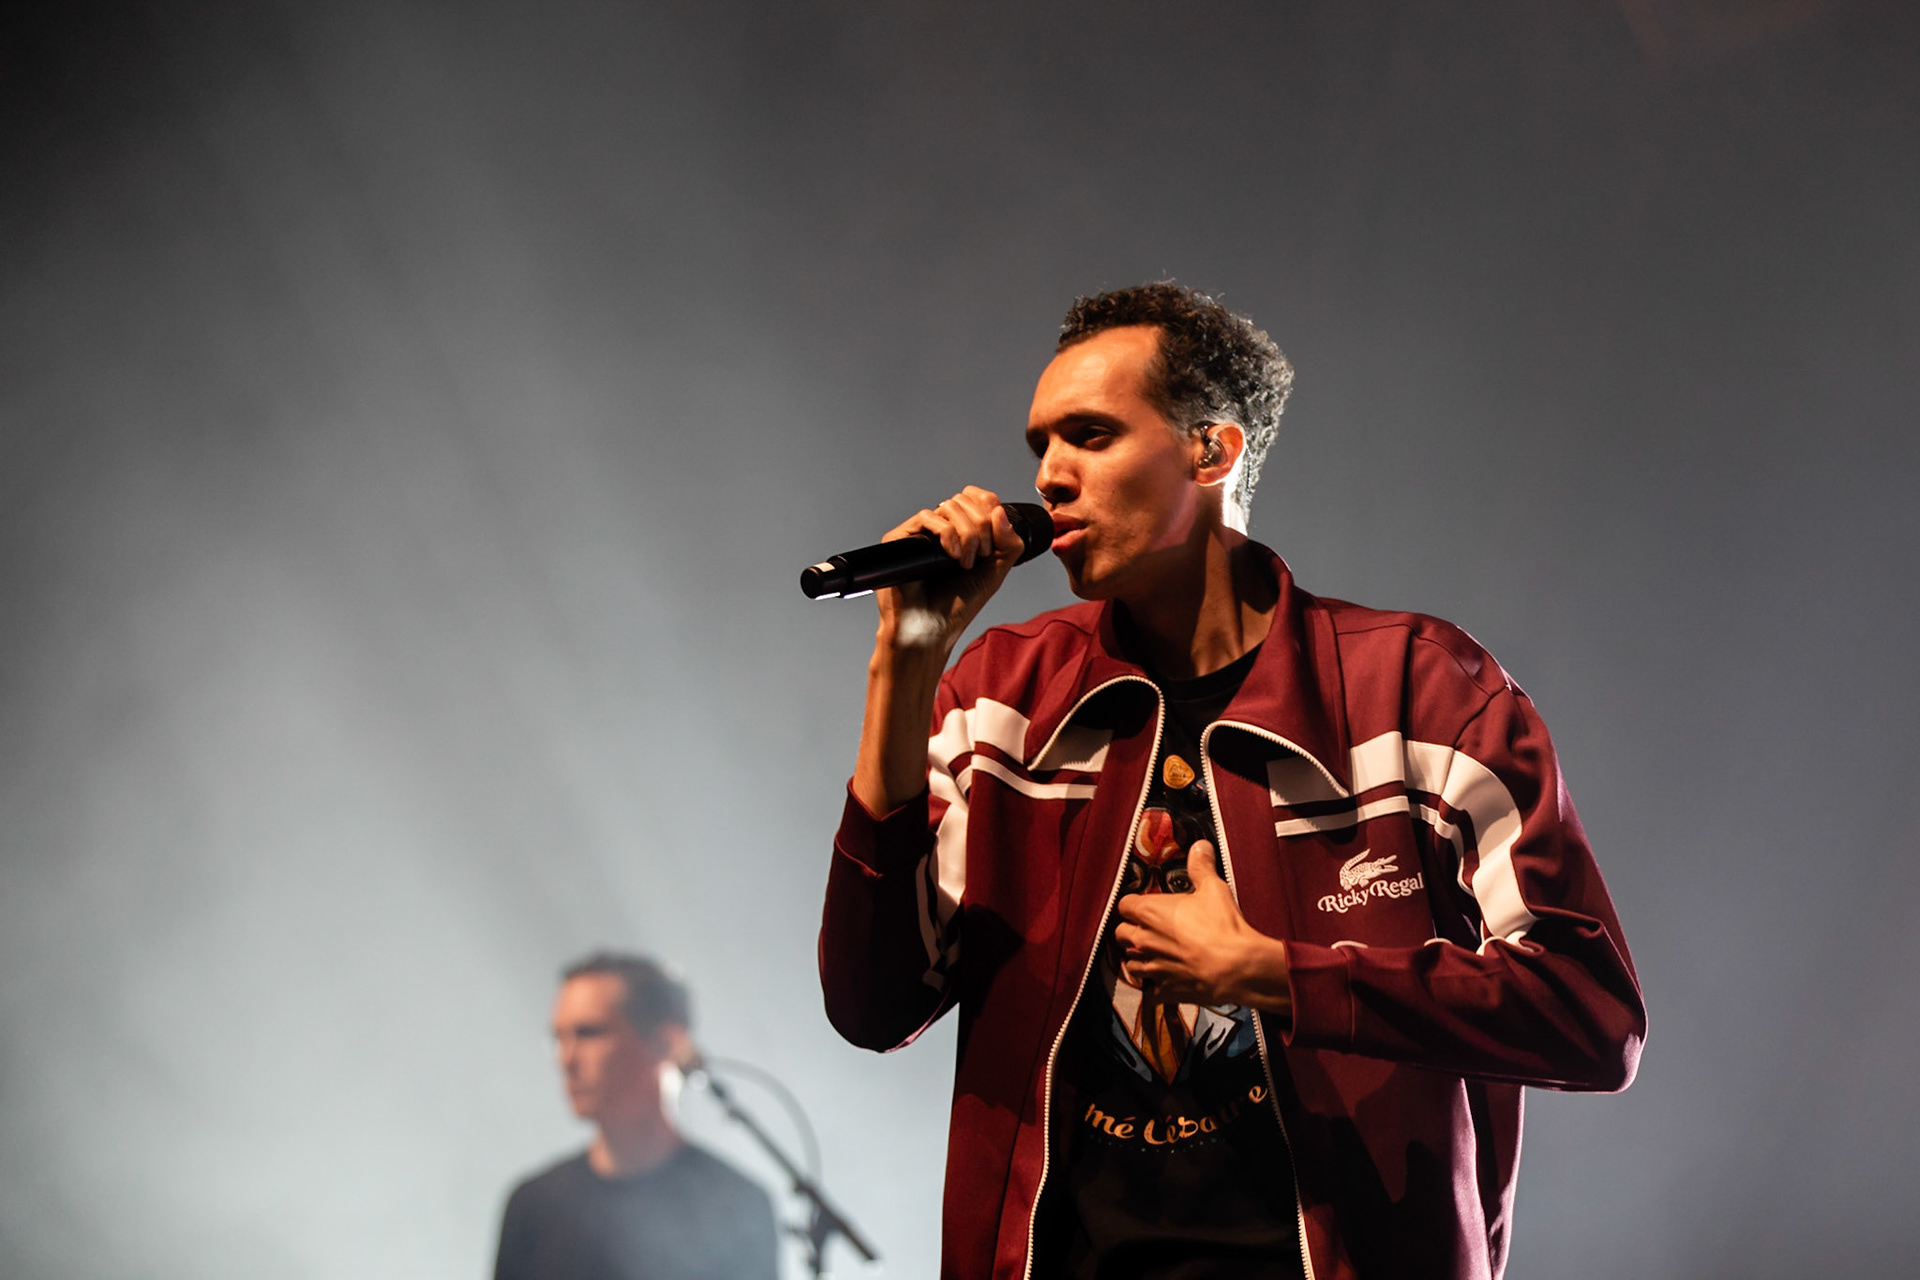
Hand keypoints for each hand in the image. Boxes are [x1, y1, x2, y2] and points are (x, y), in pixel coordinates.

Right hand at [872, 486, 1027, 656]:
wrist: (931, 630)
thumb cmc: (957, 607)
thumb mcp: (995, 573)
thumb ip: (1008, 543)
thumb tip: (999, 511)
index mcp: (961, 533)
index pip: (977, 500)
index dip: (990, 509)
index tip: (992, 541)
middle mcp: (940, 530)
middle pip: (966, 502)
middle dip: (981, 528)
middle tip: (980, 558)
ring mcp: (920, 533)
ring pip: (949, 506)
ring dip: (967, 534)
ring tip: (965, 563)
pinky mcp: (899, 539)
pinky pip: (926, 516)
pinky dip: (947, 534)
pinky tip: (952, 557)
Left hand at [1114, 841, 1292, 1018]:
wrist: (1238, 968)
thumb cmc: (1223, 925)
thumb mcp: (1213, 889)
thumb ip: (1201, 866)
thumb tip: (1200, 845)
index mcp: (1149, 913)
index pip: (1124, 905)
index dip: (1134, 904)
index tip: (1146, 905)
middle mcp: (1143, 940)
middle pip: (1121, 934)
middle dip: (1131, 930)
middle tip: (1149, 929)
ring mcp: (1151, 967)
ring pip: (1130, 963)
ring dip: (1139, 958)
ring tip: (1155, 954)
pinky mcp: (1164, 989)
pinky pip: (1150, 989)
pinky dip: (1156, 984)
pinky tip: (1167, 979)